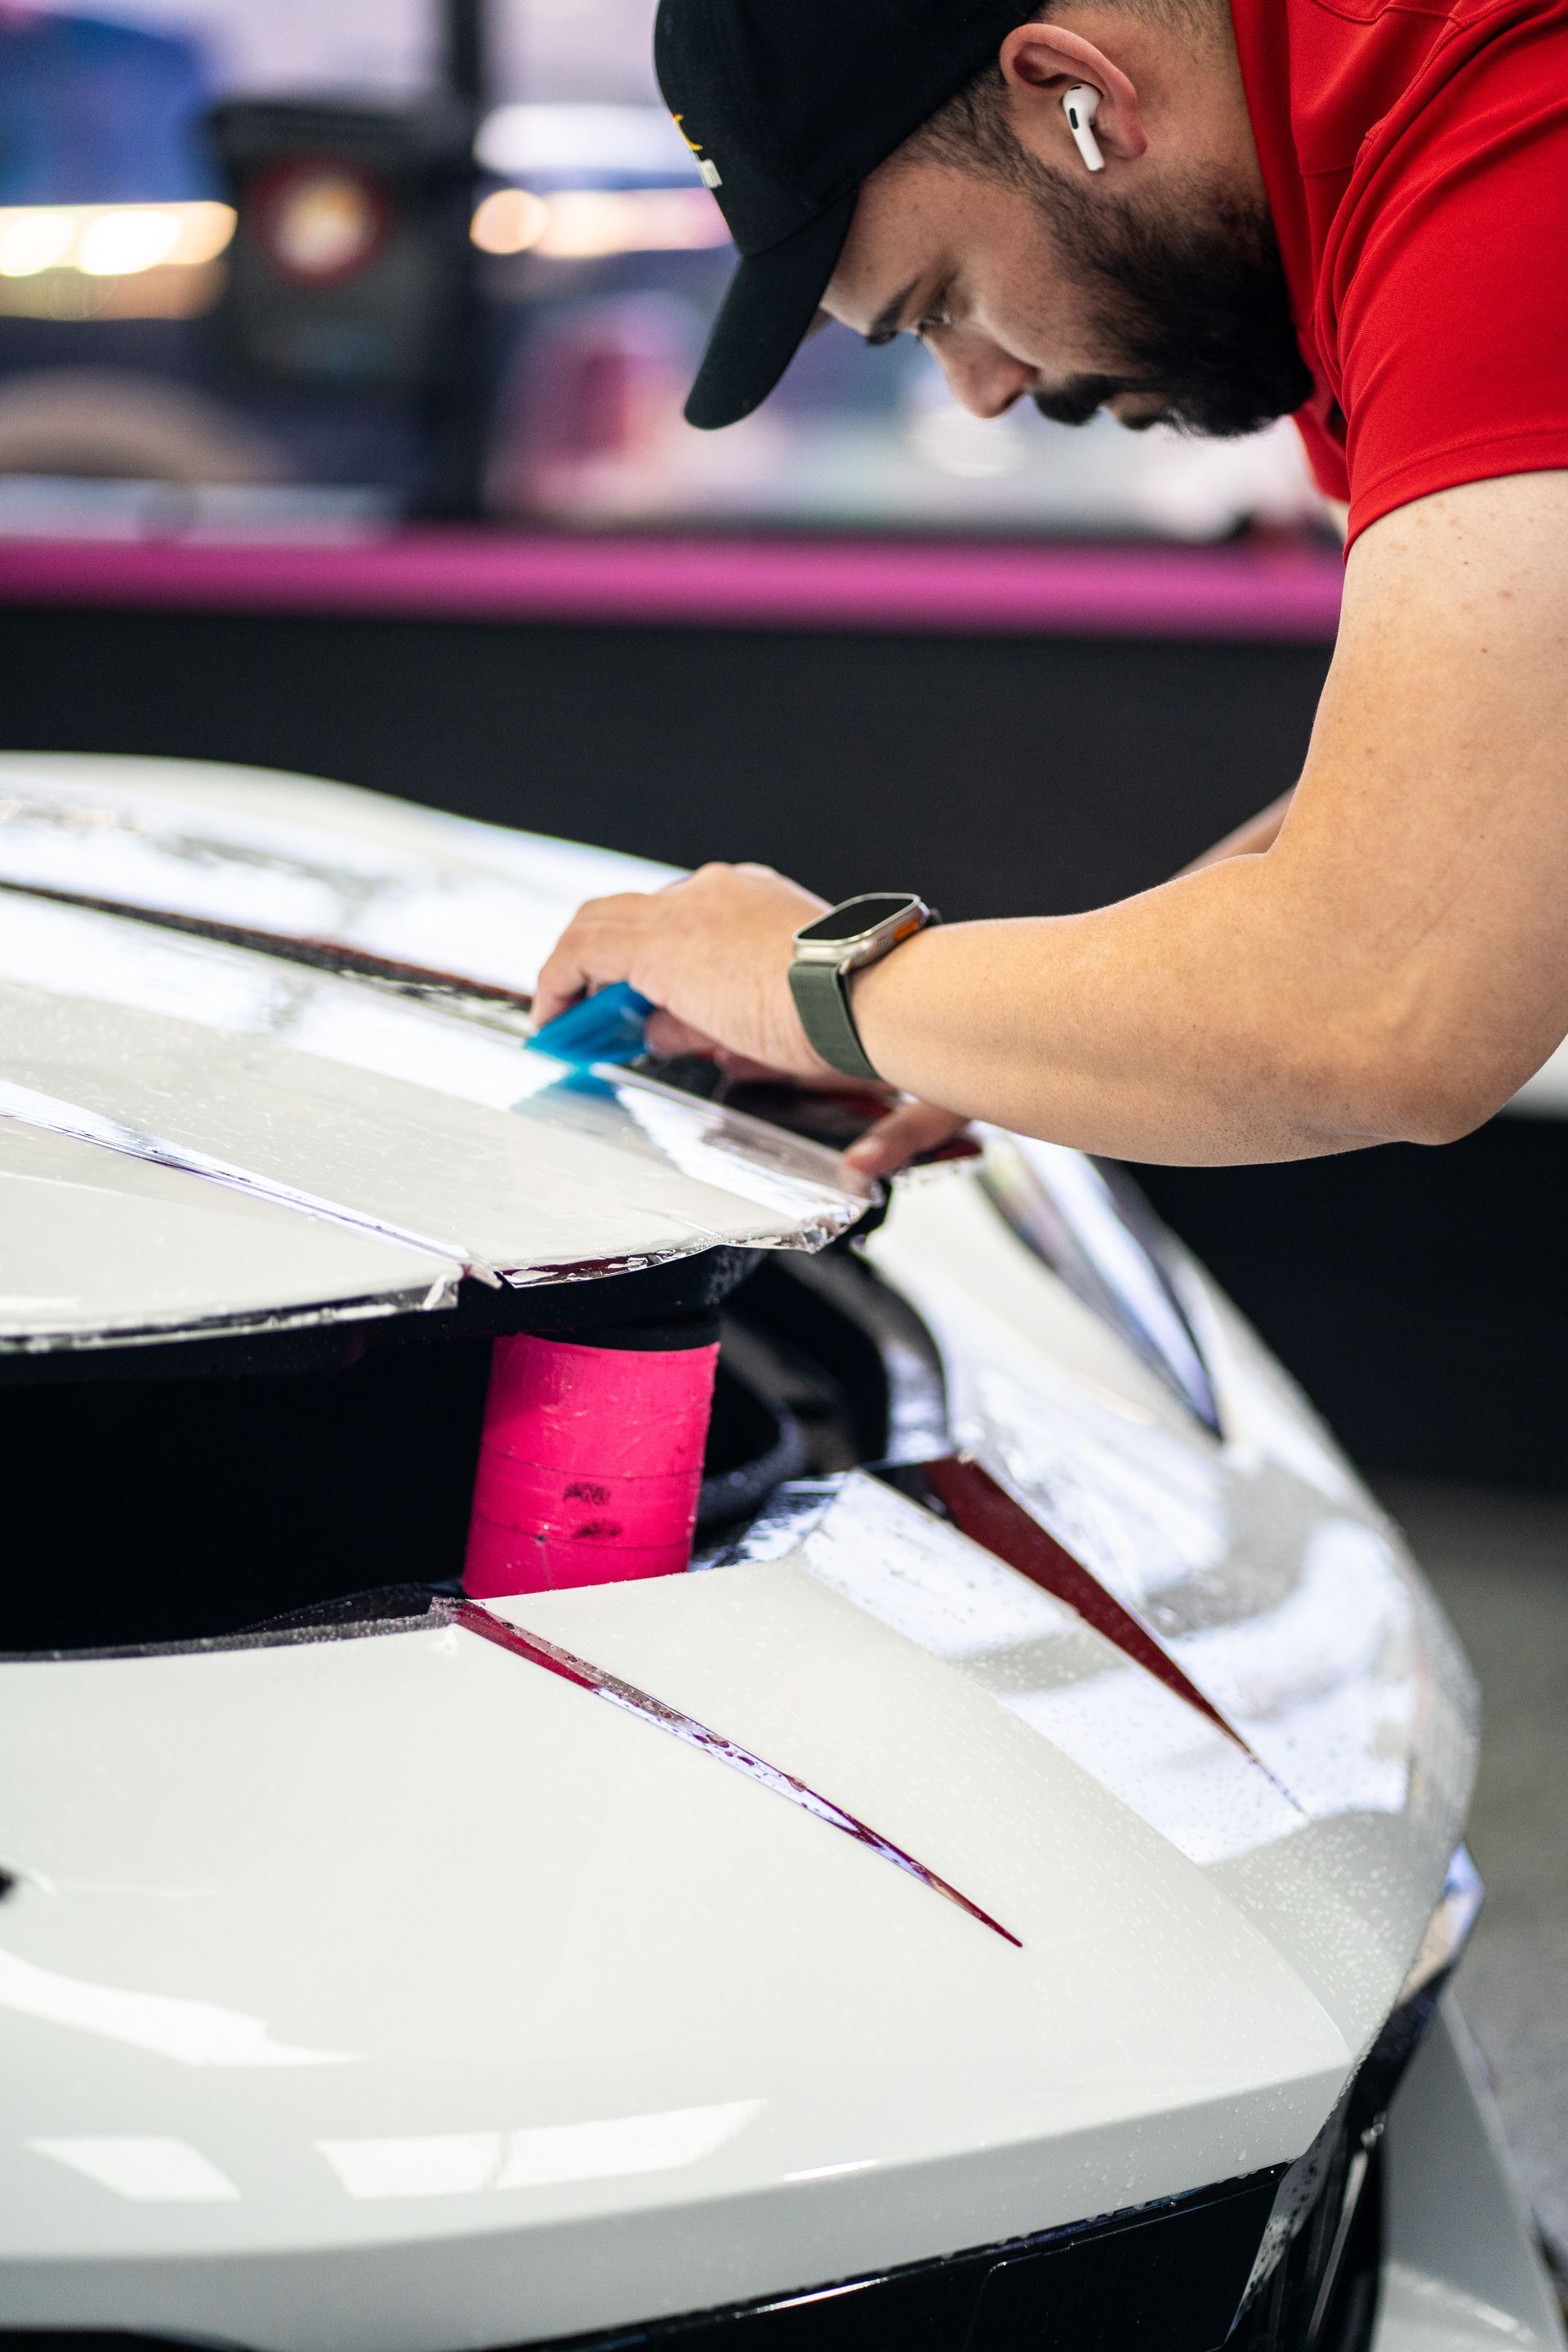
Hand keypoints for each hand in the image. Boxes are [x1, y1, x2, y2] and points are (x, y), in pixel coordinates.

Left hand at [535, 862, 970, 1175]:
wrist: (861, 997)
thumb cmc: (842, 1014)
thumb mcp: (765, 1019)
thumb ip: (709, 1019)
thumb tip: (663, 1032)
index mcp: (751, 902)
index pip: (679, 924)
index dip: (645, 965)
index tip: (632, 1003)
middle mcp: (715, 892)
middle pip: (634, 919)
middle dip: (603, 968)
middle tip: (586, 1011)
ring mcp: (686, 909)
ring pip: (600, 925)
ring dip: (574, 974)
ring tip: (561, 1020)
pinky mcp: (658, 941)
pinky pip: (582, 951)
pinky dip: (558, 982)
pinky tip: (553, 1021)